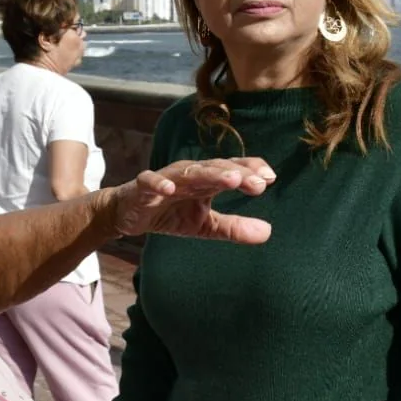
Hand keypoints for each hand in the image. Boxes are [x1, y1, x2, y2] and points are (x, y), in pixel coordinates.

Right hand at [110, 159, 273, 242]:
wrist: (130, 214)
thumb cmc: (171, 214)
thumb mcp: (205, 225)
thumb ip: (234, 228)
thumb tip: (269, 232)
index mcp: (206, 181)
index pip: (232, 169)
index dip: (250, 170)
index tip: (270, 178)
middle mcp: (189, 175)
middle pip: (215, 168)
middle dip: (236, 173)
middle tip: (258, 182)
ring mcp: (166, 179)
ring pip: (189, 172)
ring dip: (209, 174)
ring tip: (230, 180)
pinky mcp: (142, 188)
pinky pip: (150, 182)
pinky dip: (158, 183)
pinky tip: (169, 189)